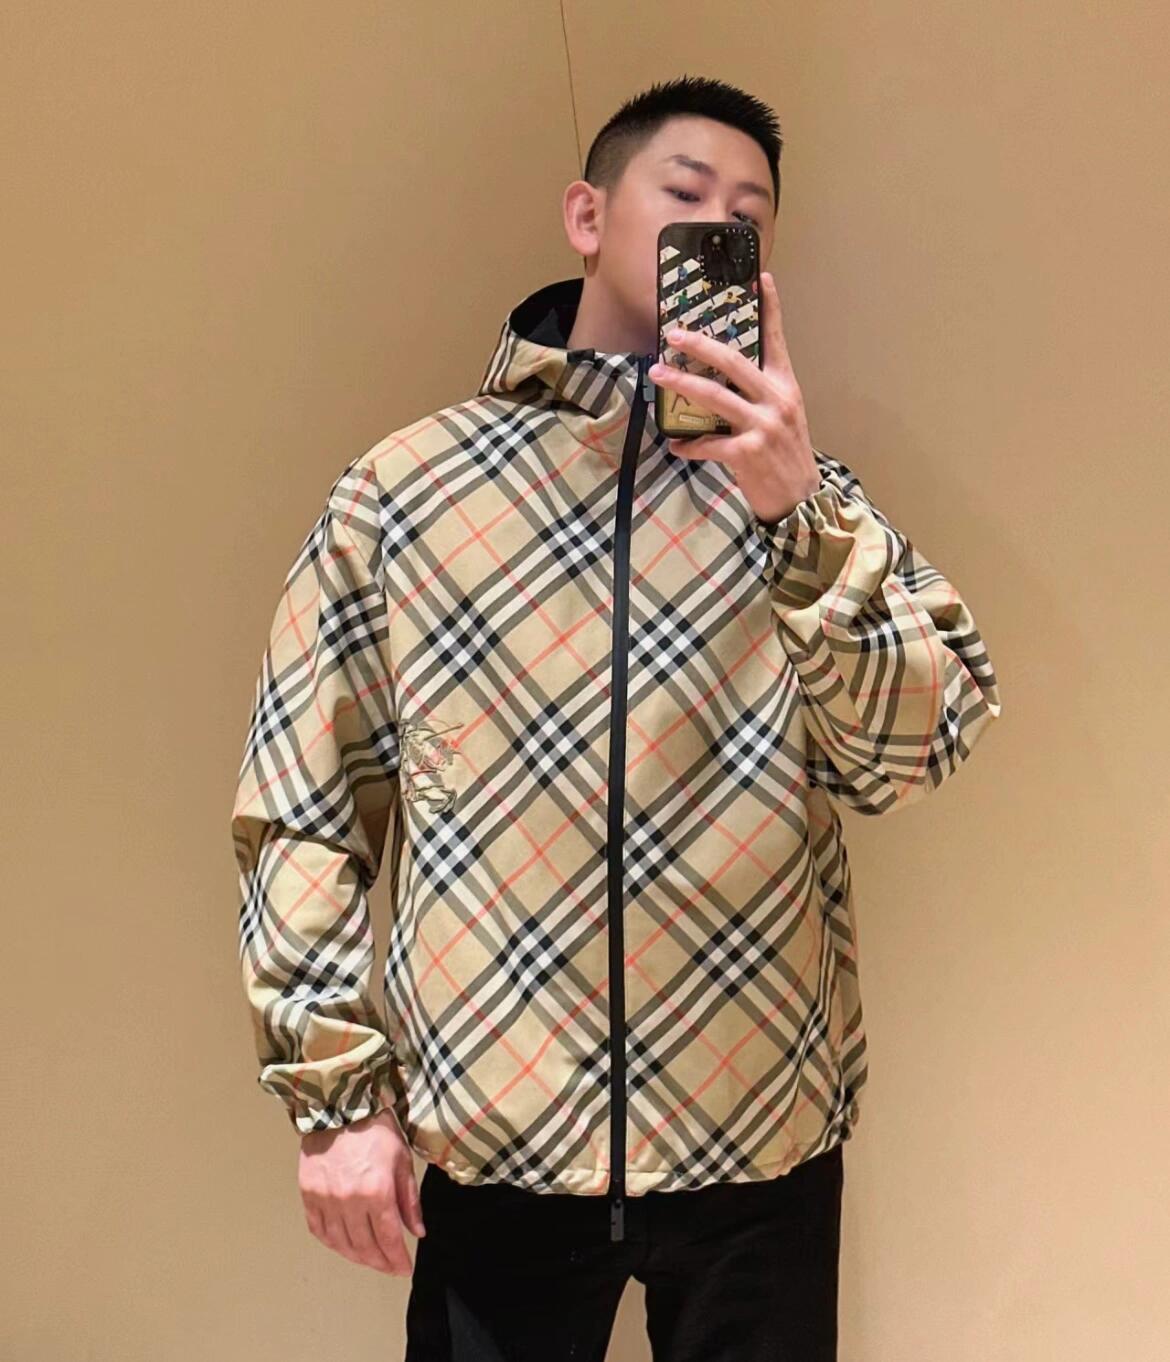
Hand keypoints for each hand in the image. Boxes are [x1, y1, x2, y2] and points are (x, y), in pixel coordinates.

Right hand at [298, 1108, 425, 1275]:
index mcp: (377, 1190)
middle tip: (389, 1267)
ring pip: (341, 1243)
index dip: (398, 1259)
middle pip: (365, 1247)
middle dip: (379, 1262)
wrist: (340, 1107)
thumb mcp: (402, 1160)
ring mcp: (326, 1199)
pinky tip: (342, 1245)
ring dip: (357, 1257)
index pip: (389, 1238)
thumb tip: (417, 1231)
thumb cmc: (375, 1130)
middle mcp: (350, 1200)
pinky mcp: (309, 1195)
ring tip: (369, 1259)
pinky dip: (332, 1243)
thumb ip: (409, 1200)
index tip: (405, 1269)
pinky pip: (319, 1230)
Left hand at [648, 270, 821, 522]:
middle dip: (700, 345)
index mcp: (785, 386)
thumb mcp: (784, 417)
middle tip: (673, 334)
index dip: (769, 308)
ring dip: (682, 385)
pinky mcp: (749, 453)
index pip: (776, 340)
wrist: (801, 500)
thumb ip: (760, 393)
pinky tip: (676, 446)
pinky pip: (709, 444)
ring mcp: (763, 426)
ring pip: (715, 397)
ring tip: (657, 375)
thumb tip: (723, 377)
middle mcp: (776, 400)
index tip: (760, 278)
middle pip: (733, 362)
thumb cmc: (786, 456)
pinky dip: (689, 445)